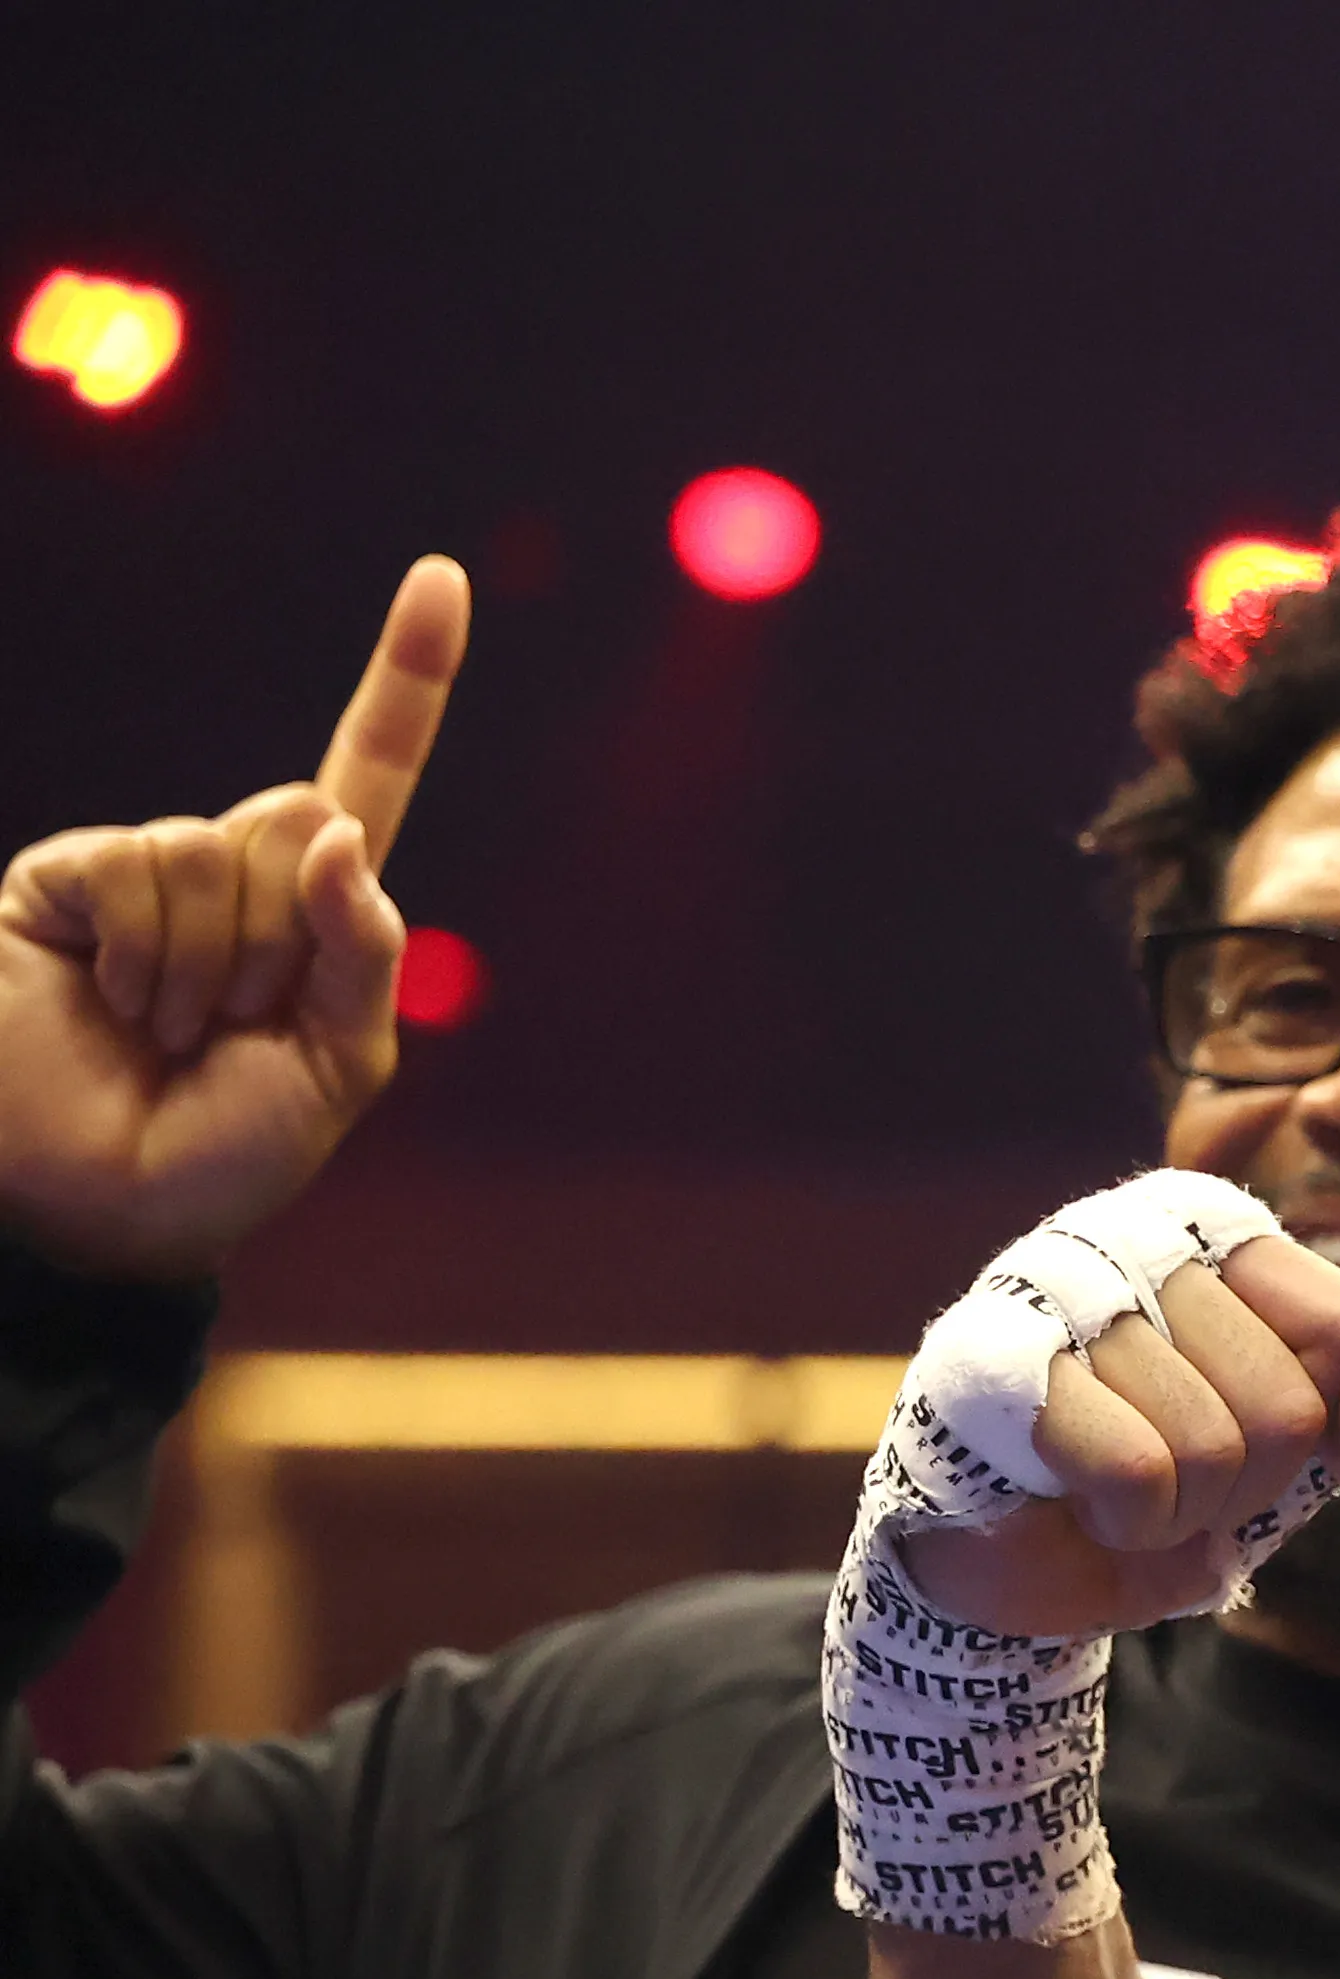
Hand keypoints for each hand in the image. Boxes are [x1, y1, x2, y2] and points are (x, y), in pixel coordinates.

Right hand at [0, 555, 469, 1280]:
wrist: (105, 1207)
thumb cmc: (227, 1152)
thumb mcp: (337, 1067)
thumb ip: (360, 951)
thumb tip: (339, 826)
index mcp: (318, 915)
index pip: (370, 779)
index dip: (406, 680)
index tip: (442, 578)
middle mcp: (237, 875)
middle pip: (305, 821)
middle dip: (288, 939)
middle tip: (236, 1026)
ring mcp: (148, 872)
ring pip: (224, 847)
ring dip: (213, 961)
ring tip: (172, 1031)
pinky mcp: (66, 875)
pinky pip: (142, 865)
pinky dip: (149, 951)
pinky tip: (117, 1005)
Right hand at [895, 1234, 1339, 1637]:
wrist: (1023, 1562)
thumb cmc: (1166, 1483)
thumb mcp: (1303, 1460)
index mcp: (1215, 1228)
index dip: (1322, 1425)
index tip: (1254, 1434)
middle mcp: (1134, 1230)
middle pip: (1288, 1404)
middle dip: (1245, 1482)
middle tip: (1177, 1478)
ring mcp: (1055, 1288)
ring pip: (1212, 1444)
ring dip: (1183, 1510)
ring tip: (1123, 1489)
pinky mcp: (995, 1365)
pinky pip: (1140, 1471)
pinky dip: (1130, 1522)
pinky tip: (1080, 1501)